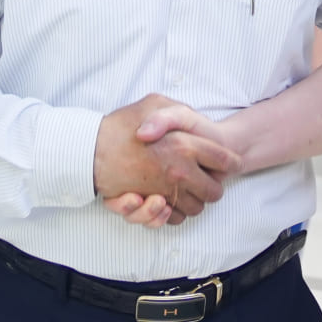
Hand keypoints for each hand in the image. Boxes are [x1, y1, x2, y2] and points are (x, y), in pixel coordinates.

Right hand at [94, 95, 238, 220]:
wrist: (90, 150)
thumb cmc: (122, 125)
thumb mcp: (154, 102)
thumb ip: (179, 111)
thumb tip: (195, 121)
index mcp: (184, 145)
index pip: (224, 159)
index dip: (231, 162)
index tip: (231, 163)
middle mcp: (178, 171)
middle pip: (214, 191)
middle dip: (213, 186)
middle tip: (206, 179)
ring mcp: (165, 191)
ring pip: (197, 208)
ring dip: (194, 201)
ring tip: (186, 188)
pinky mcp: (151, 207)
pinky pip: (175, 218)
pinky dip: (175, 213)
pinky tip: (170, 199)